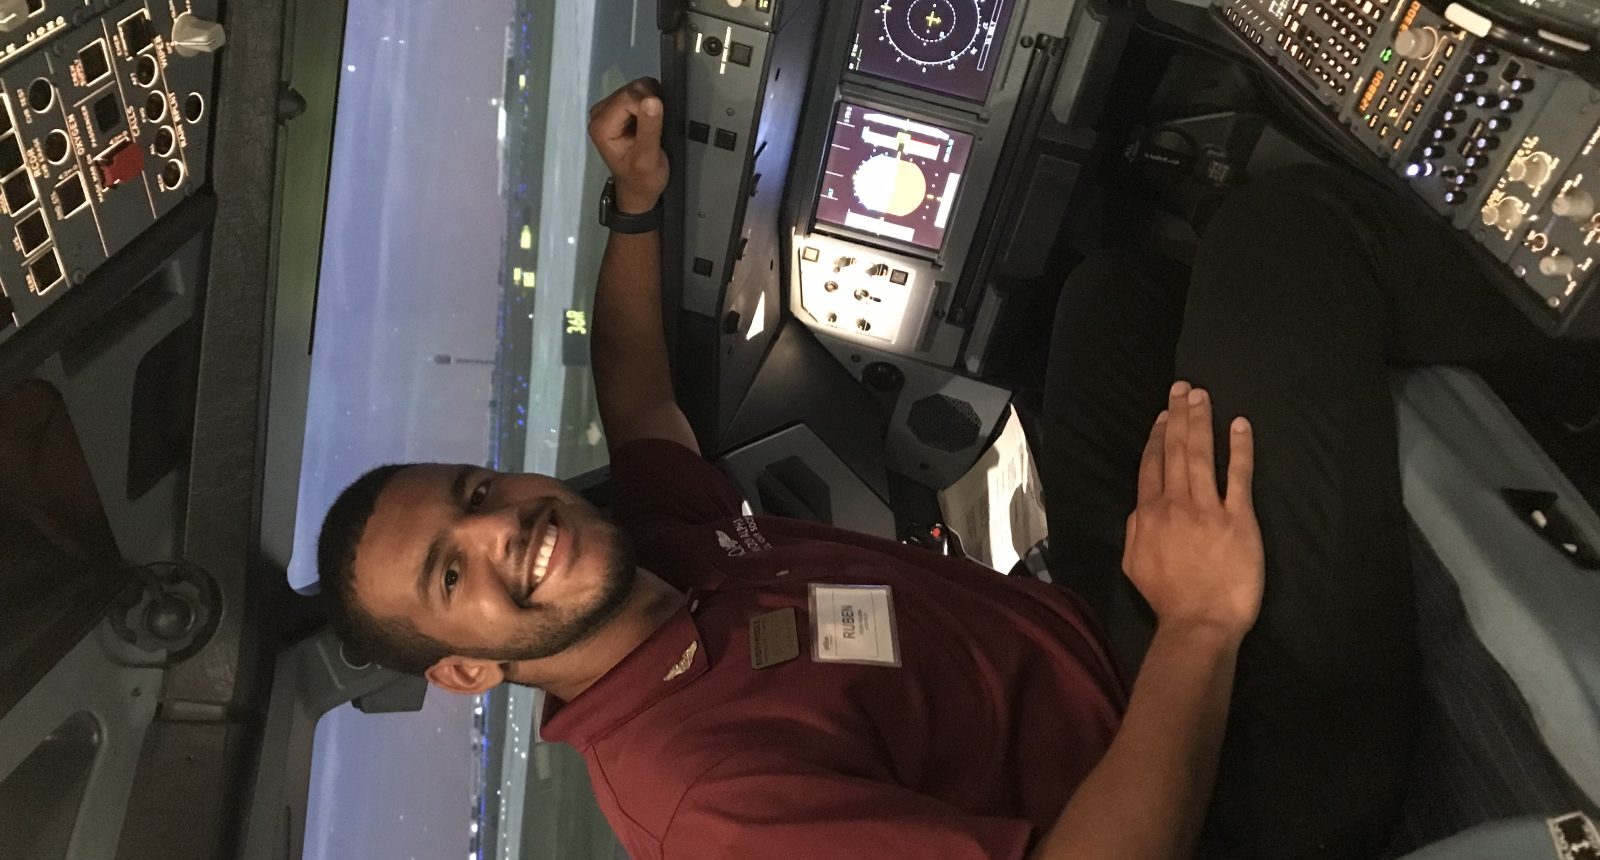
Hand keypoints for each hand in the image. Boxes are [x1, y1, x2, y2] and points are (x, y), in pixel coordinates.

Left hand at [587, 78, 669, 213]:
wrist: (639, 189)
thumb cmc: (643, 178)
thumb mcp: (648, 158)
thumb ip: (649, 128)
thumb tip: (653, 99)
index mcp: (601, 125)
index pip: (628, 97)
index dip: (648, 105)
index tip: (658, 125)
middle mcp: (599, 113)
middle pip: (630, 90)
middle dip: (650, 102)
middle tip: (658, 126)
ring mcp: (608, 109)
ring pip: (635, 88)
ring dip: (651, 101)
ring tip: (655, 124)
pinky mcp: (617, 108)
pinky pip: (637, 93)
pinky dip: (649, 101)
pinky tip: (651, 119)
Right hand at [1121, 381, 1263, 639]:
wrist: (1200, 622)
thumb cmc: (1167, 598)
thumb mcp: (1133, 564)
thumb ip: (1135, 530)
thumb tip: (1140, 507)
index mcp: (1149, 514)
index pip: (1153, 465)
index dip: (1158, 436)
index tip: (1164, 414)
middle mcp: (1175, 504)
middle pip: (1176, 451)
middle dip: (1179, 416)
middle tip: (1184, 388)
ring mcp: (1208, 508)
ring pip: (1202, 455)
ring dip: (1201, 422)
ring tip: (1202, 396)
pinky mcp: (1239, 518)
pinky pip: (1239, 476)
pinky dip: (1239, 448)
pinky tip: (1239, 425)